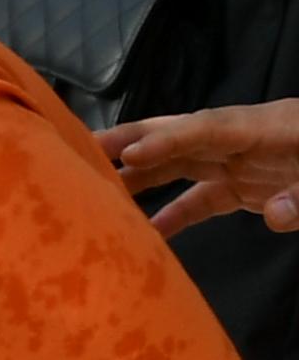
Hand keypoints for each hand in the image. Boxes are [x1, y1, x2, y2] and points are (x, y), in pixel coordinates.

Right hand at [104, 100, 298, 236]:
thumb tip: (274, 213)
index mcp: (270, 126)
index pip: (209, 128)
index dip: (167, 139)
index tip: (128, 155)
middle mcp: (247, 139)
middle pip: (183, 134)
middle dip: (135, 139)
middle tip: (86, 149)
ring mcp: (244, 162)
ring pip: (183, 163)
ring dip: (143, 176)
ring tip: (100, 191)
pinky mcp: (247, 186)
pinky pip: (203, 198)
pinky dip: (175, 214)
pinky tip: (149, 233)